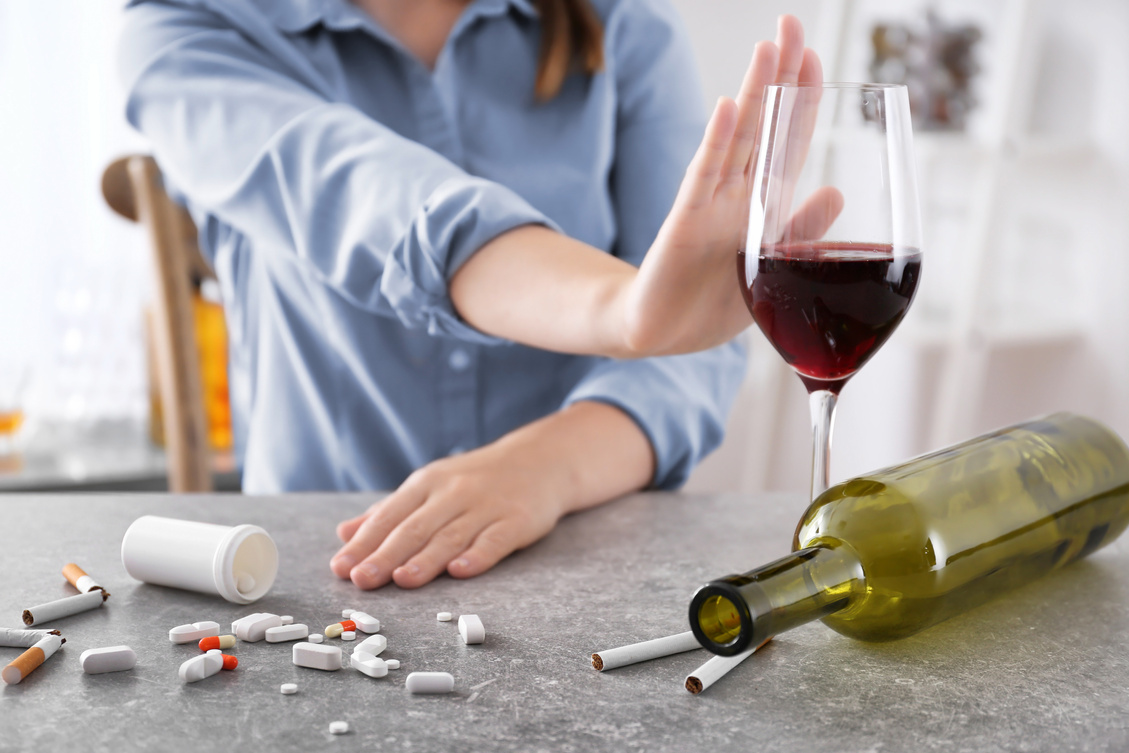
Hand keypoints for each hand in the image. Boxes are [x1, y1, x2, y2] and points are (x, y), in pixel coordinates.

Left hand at [329, 401, 653, 588]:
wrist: (540, 460)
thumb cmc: (477, 479)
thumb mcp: (430, 487)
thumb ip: (389, 513)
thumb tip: (345, 534)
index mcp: (427, 484)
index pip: (389, 516)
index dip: (365, 543)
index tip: (342, 568)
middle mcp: (453, 493)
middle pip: (415, 528)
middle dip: (386, 555)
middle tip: (362, 580)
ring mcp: (487, 506)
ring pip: (452, 535)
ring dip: (426, 559)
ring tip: (402, 580)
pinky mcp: (517, 519)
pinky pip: (496, 539)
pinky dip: (478, 555)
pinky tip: (461, 570)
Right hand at [621, 15, 824, 355]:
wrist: (660, 335)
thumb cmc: (712, 303)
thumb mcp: (771, 270)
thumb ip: (800, 232)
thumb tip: (837, 191)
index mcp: (760, 205)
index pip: (787, 140)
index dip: (802, 97)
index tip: (815, 53)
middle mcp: (735, 195)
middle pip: (764, 124)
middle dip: (779, 73)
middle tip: (791, 21)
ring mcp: (708, 205)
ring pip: (738, 140)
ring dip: (754, 93)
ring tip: (768, 47)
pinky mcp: (684, 226)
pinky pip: (703, 180)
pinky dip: (718, 144)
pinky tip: (730, 108)